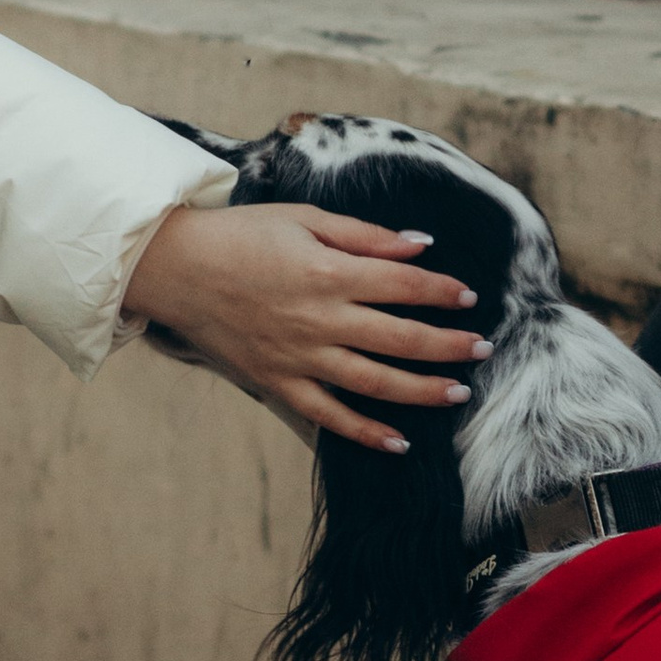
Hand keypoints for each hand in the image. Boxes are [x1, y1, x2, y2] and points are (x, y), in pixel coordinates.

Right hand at [122, 201, 488, 452]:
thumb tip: (420, 246)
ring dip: (421, 391)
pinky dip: (364, 433)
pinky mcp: (277, 382)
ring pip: (373, 382)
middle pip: (400, 338)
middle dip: (449, 346)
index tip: (470, 298)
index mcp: (328, 271)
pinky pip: (328, 415)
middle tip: (483, 350)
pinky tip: (398, 442)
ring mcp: (299, 356)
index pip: (403, 285)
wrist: (176, 268)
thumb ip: (365, 235)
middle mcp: (319, 318)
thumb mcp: (305, 218)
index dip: (442, 292)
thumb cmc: (242, 235)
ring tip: (457, 394)